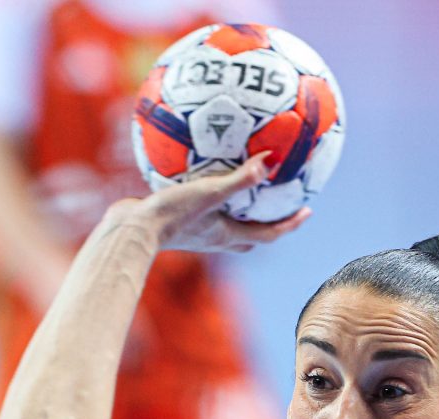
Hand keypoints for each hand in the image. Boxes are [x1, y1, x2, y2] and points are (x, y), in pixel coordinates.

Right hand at [109, 153, 310, 253]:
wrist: (130, 230)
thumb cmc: (171, 214)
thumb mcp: (209, 193)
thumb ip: (240, 180)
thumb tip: (270, 161)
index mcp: (227, 235)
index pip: (268, 234)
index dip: (289, 224)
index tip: (307, 211)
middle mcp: (214, 237)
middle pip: (250, 236)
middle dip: (267, 224)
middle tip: (279, 207)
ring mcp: (195, 232)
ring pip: (226, 225)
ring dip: (238, 212)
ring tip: (243, 189)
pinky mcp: (177, 222)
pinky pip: (201, 209)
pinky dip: (209, 196)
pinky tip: (201, 173)